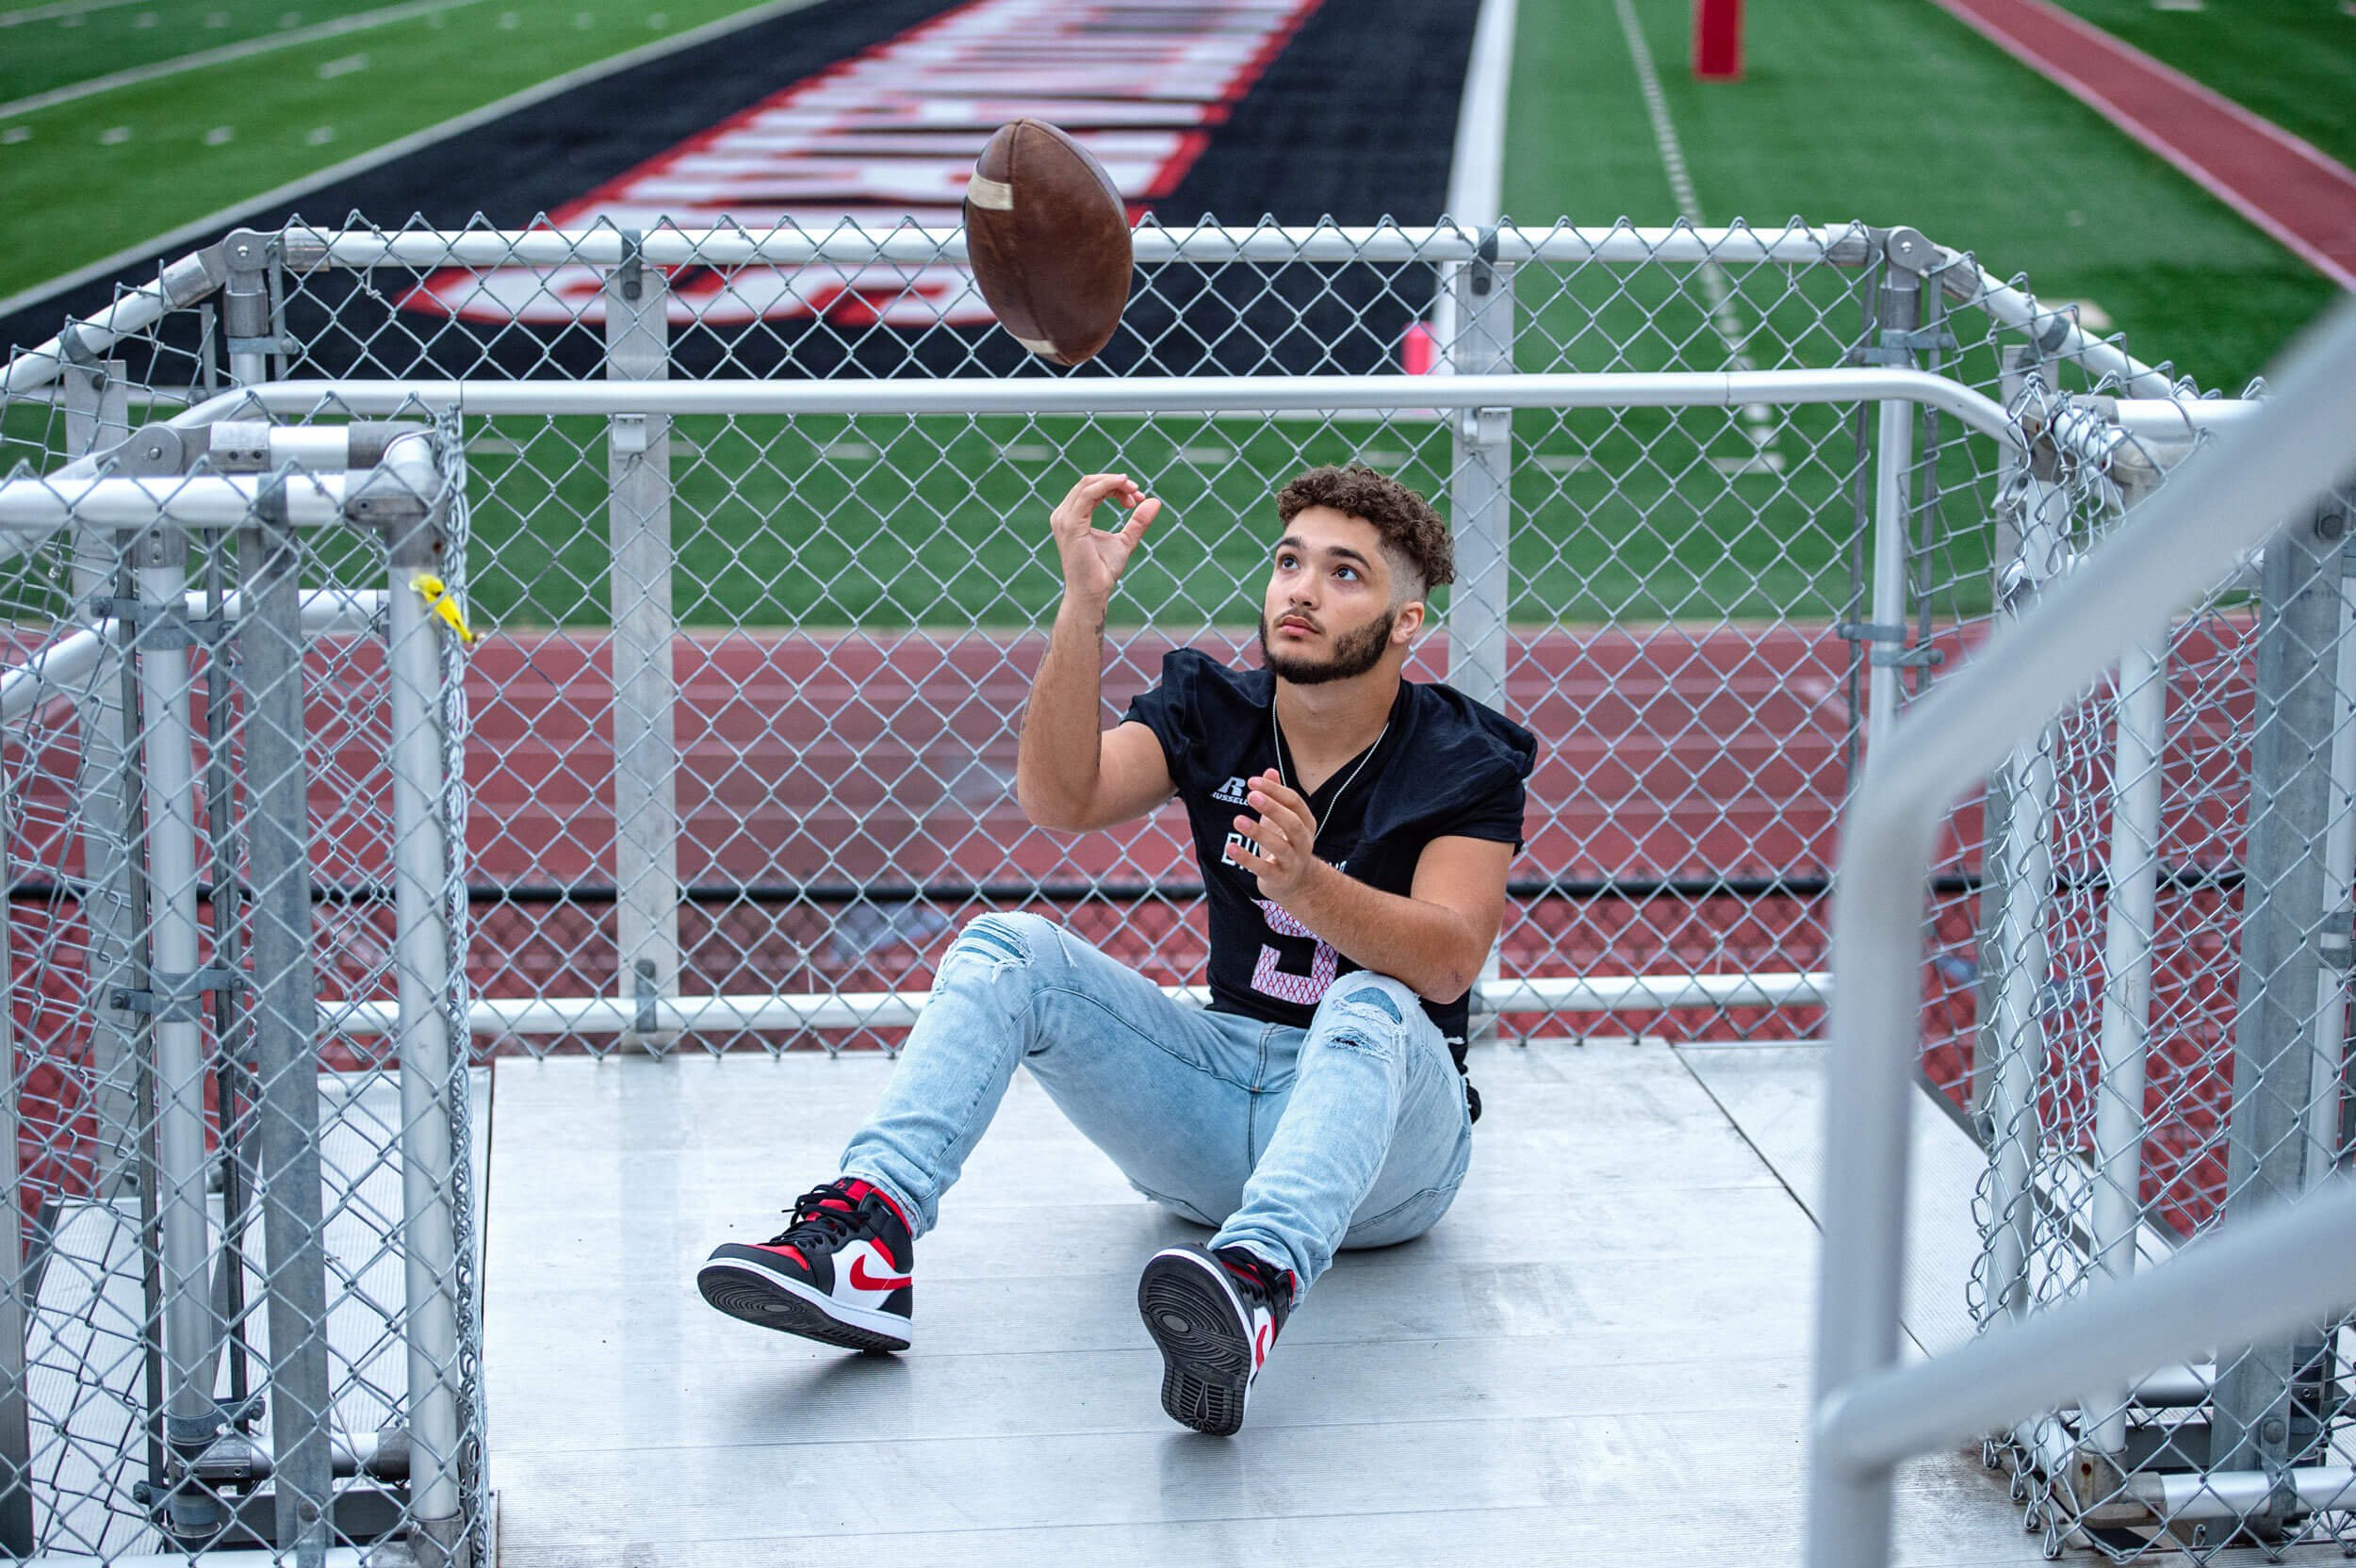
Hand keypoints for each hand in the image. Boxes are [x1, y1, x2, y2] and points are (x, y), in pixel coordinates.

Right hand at [1049, 472, 1162, 607]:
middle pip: (1089, 482)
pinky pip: (1088, 495)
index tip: (1138, 498)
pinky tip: (1124, 486)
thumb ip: (1137, 522)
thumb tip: (1155, 501)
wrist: (1093, 592)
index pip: (1092, 488)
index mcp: (1071, 516)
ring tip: (1135, 491)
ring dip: (1114, 482)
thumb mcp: (1125, 541)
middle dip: (1116, 483)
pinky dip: (1107, 485)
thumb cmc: (1103, 570)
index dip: (1115, 486)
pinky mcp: (1071, 525)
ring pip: (1088, 484)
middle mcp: (1063, 515)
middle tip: (1138, 493)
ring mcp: (1064, 519)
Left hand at [1230, 769, 1320, 902]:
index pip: (1294, 802)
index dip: (1274, 790)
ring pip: (1280, 847)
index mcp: (1306, 823)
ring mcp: (1293, 862)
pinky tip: (1230, 847)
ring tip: (1238, 820)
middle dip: (1272, 808)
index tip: (1252, 782)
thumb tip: (1269, 771)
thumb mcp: (1283, 820)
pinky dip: (1247, 858)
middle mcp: (1304, 842)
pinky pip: (1264, 869)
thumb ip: (1277, 796)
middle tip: (1251, 796)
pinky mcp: (1279, 879)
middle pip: (1292, 823)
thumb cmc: (1286, 844)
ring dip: (1258, 832)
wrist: (1297, 884)